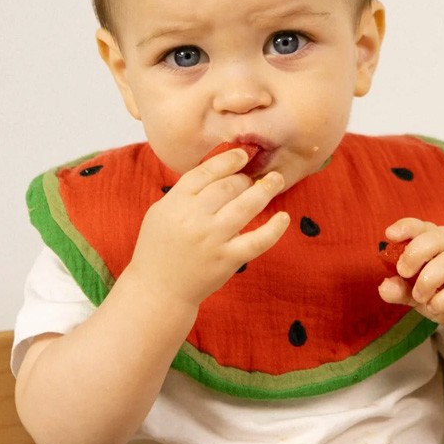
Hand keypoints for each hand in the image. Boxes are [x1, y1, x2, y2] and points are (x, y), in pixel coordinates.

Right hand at [127, 147, 289, 309]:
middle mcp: (195, 218)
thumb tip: (219, 170)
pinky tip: (284, 218)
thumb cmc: (159, 247)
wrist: (159, 289)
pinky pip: (257, 240)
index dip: (228, 160)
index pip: (206, 172)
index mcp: (175, 202)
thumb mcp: (161, 212)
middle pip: (229, 186)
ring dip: (265, 190)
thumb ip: (185, 192)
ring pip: (246, 206)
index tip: (243, 155)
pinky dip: (274, 229)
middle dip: (245, 178)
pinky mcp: (228, 259)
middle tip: (254, 178)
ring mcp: (213, 239)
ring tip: (276, 181)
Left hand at [377, 218, 443, 341]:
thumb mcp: (420, 295)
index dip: (407, 227)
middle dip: (414, 254)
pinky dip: (443, 300)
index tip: (390, 236)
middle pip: (437, 237)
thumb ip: (402, 290)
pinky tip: (438, 306)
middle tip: (404, 273)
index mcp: (442, 241)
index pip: (424, 226)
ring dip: (427, 281)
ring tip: (421, 297)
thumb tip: (384, 287)